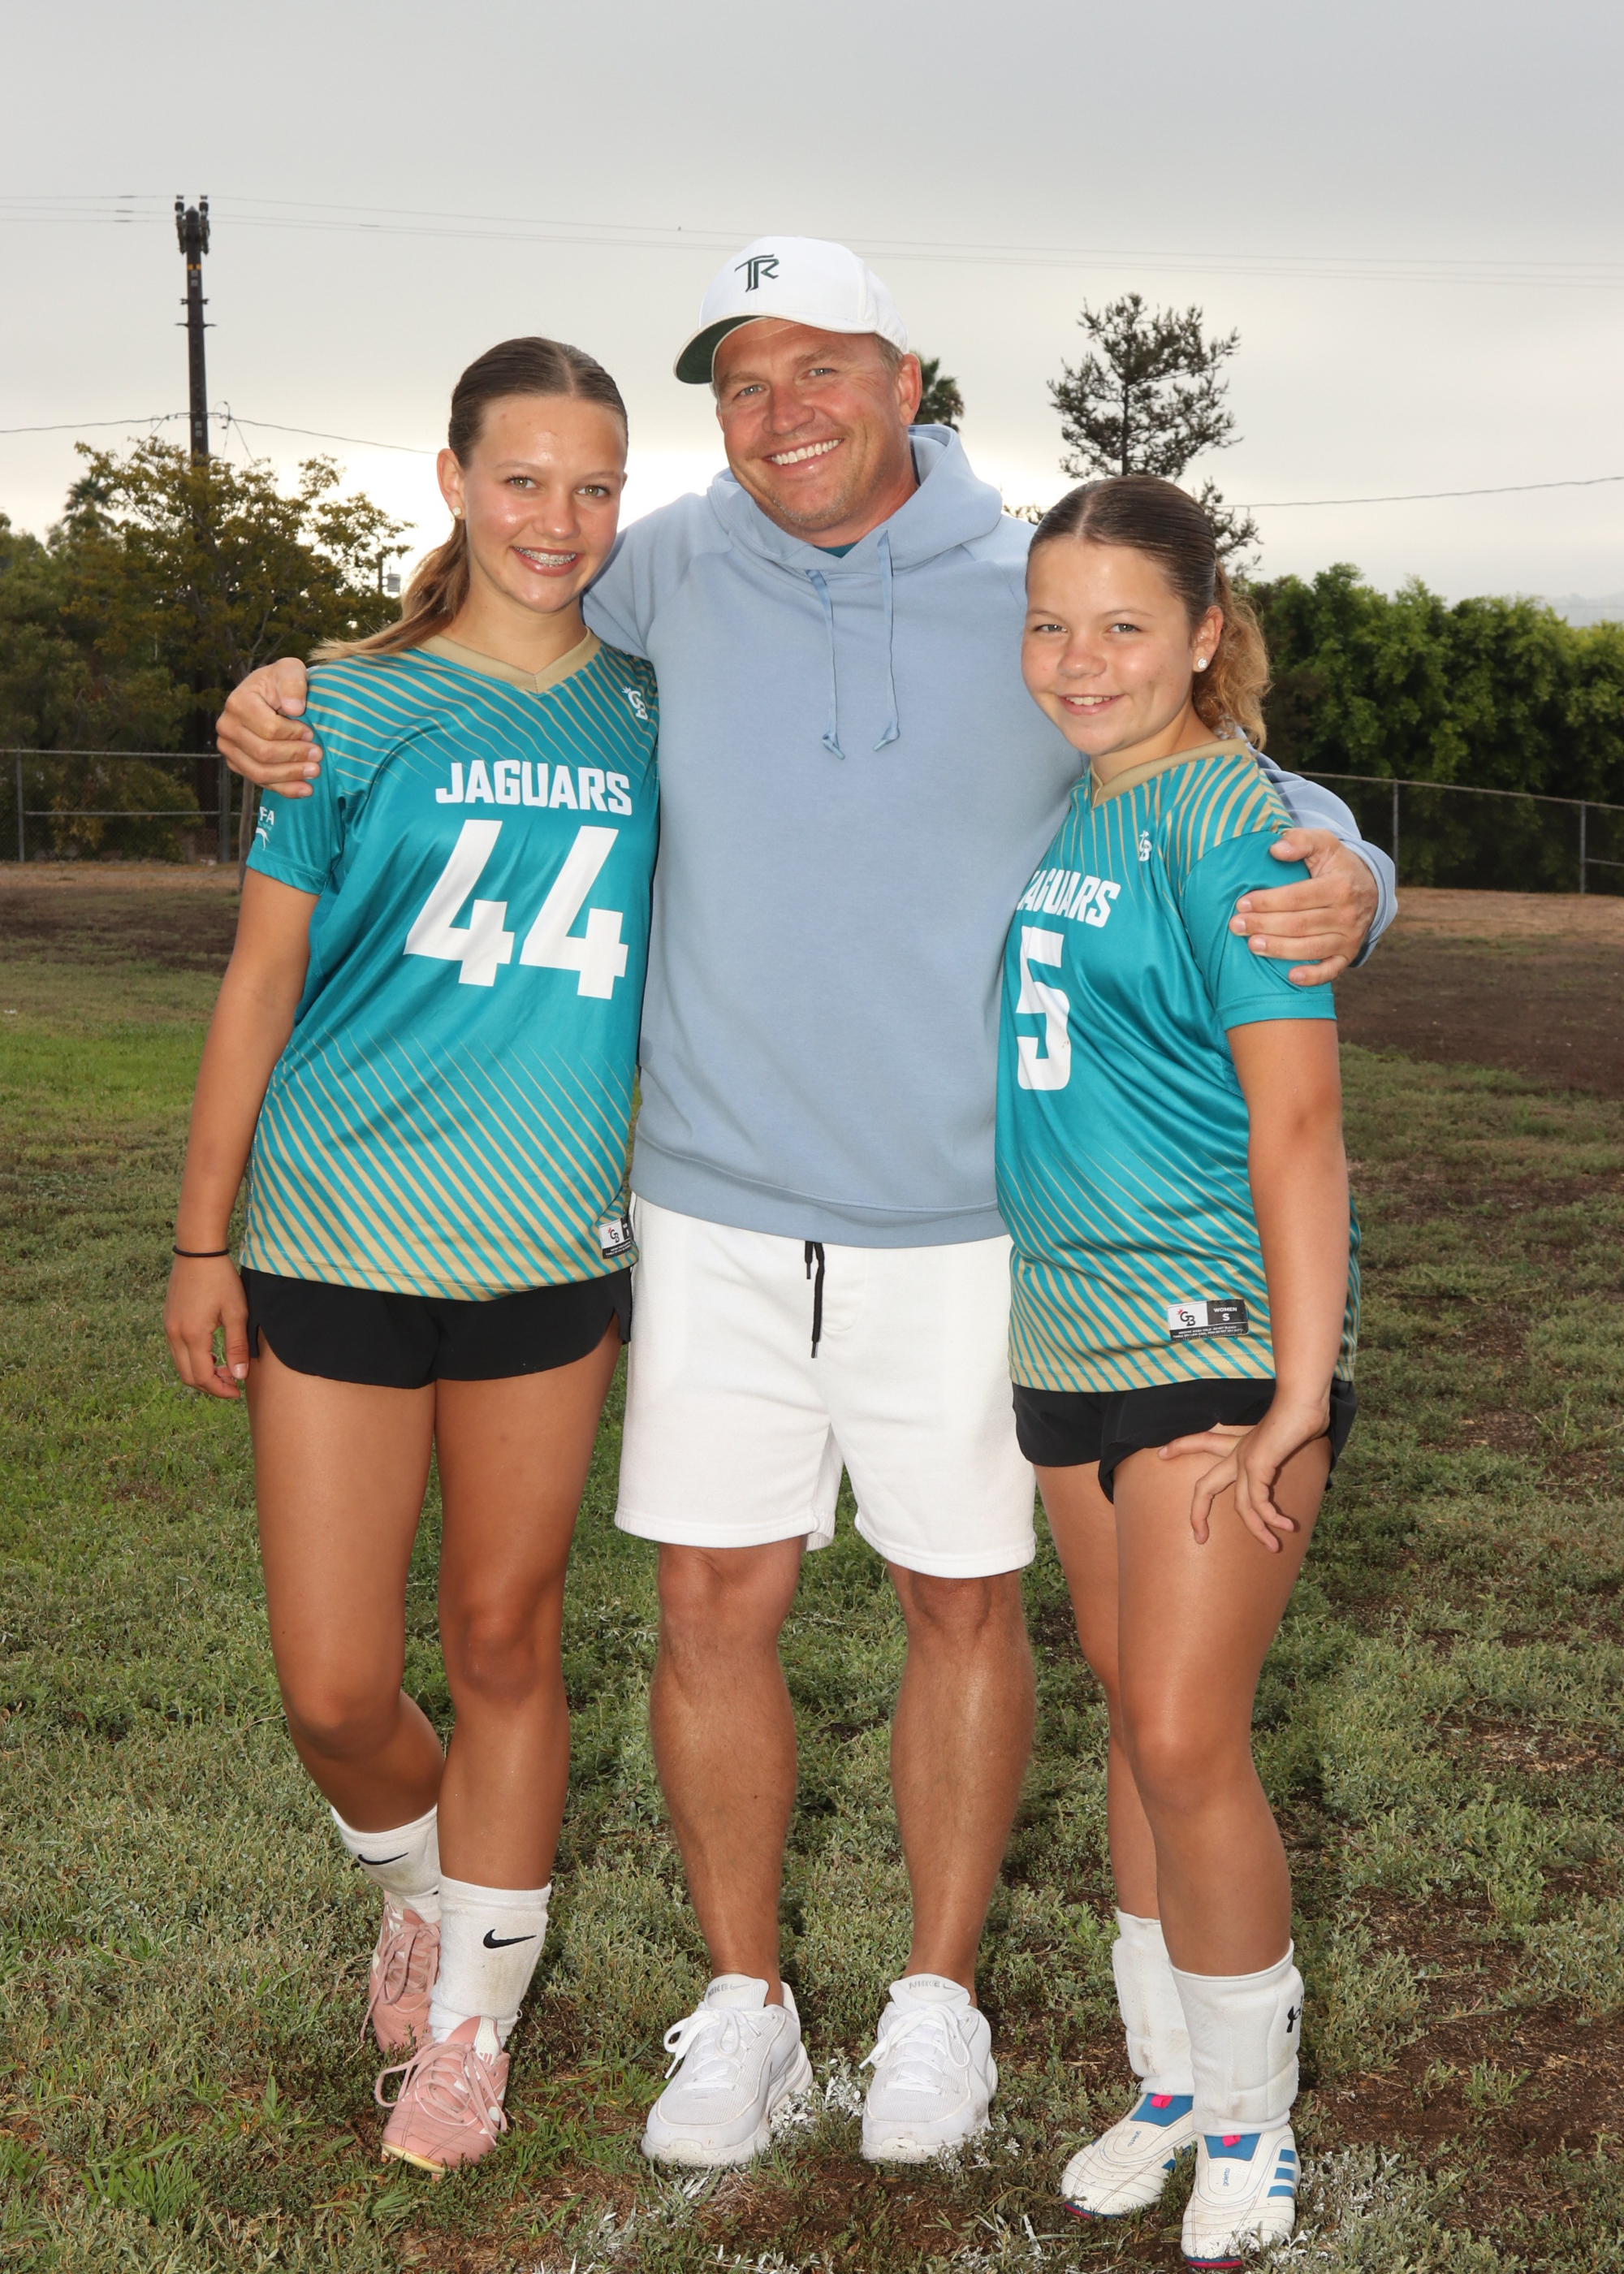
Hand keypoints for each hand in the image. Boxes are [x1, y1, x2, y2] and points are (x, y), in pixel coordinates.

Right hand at [164, 1256, 251, 1399]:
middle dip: (210, 1385)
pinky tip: (212, 1353)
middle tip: (233, 1382)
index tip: (237, 1392)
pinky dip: (193, 1359)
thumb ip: (237, 1346)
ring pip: (181, 1364)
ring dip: (201, 1372)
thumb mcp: (236, 1313)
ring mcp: (168, 1327)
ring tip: (225, 1368)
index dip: (220, 1390)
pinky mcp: (168, 1320)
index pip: (202, 1377)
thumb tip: (240, 1376)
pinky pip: (177, 1350)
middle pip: (188, 1376)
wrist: (198, 1252)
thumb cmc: (220, 1279)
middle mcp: (174, 1335)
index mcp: (192, 1335)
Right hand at [217, 657, 318, 795]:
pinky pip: (260, 782)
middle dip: (294, 757)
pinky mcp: (237, 764)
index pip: (269, 729)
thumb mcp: (290, 670)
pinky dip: (284, 789)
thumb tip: (295, 708)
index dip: (293, 735)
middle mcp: (227, 726)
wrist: (271, 696)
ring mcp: (230, 748)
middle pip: (263, 753)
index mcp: (238, 702)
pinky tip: (305, 789)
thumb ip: (293, 682)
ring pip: (260, 772)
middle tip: (319, 756)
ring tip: (315, 772)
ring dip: (290, 775)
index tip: (311, 733)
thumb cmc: (282, 682)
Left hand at [1164, 1399, 1327, 1549]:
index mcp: (1239, 1443)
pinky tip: (1286, 1525)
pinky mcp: (1257, 1465)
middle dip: (1198, 1513)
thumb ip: (1283, 1450)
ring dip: (1259, 1529)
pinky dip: (1271, 1518)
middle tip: (1199, 1536)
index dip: (1182, 1446)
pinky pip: (1259, 1503)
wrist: (1302, 1401)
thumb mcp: (1285, 1436)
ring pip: (1242, 1506)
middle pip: (1205, 1486)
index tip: (1161, 1453)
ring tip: (1273, 1546)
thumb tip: (1297, 1450)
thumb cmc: (1300, 1414)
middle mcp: (1237, 1453)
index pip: (1204, 1441)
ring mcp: (1245, 1460)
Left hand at [1228, 829, 1379, 984]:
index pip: (1297, 897)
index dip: (1268, 901)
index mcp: (1339, 886)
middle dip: (1264, 925)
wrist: (1369, 887)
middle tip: (1236, 925)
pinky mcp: (1348, 954)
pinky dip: (1313, 977)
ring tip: (1252, 946)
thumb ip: (1300, 841)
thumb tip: (1276, 849)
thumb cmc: (1336, 865)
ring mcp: (1349, 937)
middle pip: (1299, 924)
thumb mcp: (1324, 843)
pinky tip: (1290, 977)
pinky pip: (1332, 970)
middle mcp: (1347, 914)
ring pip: (1311, 948)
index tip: (1242, 903)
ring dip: (1279, 949)